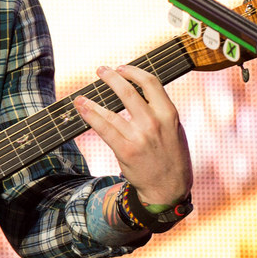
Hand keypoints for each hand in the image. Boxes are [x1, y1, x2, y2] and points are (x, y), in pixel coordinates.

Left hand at [73, 65, 192, 206]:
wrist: (169, 189)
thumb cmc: (171, 157)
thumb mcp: (175, 129)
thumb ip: (160, 111)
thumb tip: (139, 91)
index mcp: (169, 114)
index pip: (150, 82)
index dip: (133, 71)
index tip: (122, 68)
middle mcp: (154, 122)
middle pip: (128, 91)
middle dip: (111, 77)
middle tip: (101, 70)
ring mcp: (139, 137)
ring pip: (110, 111)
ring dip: (92, 100)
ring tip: (81, 96)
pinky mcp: (126, 150)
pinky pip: (103, 128)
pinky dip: (90, 115)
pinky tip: (82, 108)